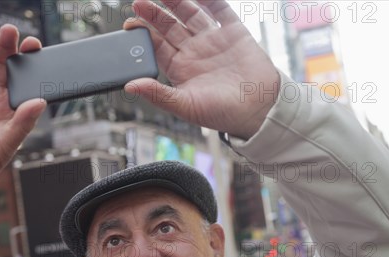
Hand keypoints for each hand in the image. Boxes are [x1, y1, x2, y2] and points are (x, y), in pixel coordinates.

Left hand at [124, 0, 279, 138]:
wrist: (259, 110)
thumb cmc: (222, 113)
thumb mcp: (185, 107)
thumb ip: (157, 95)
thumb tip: (130, 86)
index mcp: (180, 69)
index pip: (156, 46)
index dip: (143, 34)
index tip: (130, 24)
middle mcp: (194, 52)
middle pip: (169, 27)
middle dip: (153, 14)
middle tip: (139, 3)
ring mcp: (213, 40)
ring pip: (190, 14)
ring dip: (176, 2)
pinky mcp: (234, 32)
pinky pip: (220, 10)